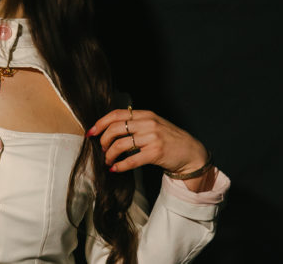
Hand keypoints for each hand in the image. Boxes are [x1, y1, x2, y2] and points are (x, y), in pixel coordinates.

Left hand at [86, 108, 208, 176]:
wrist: (192, 153)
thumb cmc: (170, 139)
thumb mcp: (154, 124)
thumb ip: (136, 123)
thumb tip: (110, 128)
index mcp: (145, 114)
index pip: (117, 114)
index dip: (100, 122)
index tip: (91, 132)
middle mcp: (148, 123)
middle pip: (115, 128)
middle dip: (103, 140)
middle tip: (102, 149)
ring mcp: (152, 138)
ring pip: (120, 145)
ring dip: (109, 155)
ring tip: (108, 161)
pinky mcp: (156, 153)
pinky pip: (131, 160)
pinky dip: (120, 166)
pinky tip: (115, 169)